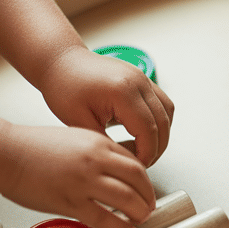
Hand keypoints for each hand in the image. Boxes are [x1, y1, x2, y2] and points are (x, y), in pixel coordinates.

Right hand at [0, 125, 155, 227]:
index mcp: (98, 143)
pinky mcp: (70, 202)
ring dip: (140, 211)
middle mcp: (95, 161)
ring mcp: (83, 182)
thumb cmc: (34, 146)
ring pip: (126, 199)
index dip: (145, 180)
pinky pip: (104, 219)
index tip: (146, 189)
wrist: (5, 154)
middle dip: (148, 196)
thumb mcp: (75, 137)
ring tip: (141, 219)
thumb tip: (118, 165)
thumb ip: (98, 150)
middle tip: (149, 206)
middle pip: (137, 179)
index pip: (134, 162)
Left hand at [37, 46, 174, 165]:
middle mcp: (138, 82)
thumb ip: (105, 143)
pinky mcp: (142, 79)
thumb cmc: (63, 87)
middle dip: (156, 148)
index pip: (148, 130)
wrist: (60, 61)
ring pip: (167, 112)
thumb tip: (124, 161)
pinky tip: (144, 132)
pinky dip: (159, 120)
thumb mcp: (79, 122)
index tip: (137, 166)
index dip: (147, 153)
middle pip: (162, 123)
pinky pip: (162, 102)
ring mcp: (143, 78)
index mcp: (123, 92)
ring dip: (161, 134)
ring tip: (144, 149)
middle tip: (141, 162)